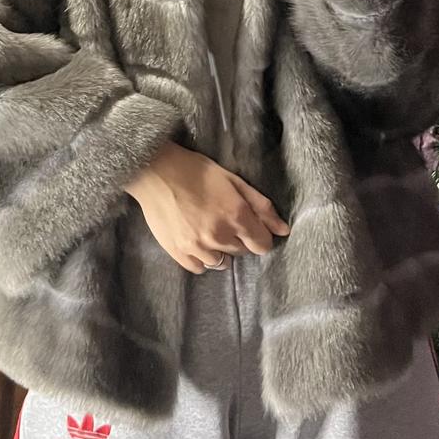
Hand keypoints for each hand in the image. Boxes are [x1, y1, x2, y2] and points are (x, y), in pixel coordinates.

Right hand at [125, 141, 289, 273]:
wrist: (155, 172)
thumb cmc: (196, 170)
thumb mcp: (233, 180)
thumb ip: (261, 206)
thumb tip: (283, 229)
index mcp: (236, 215)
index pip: (262, 245)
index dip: (260, 236)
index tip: (251, 227)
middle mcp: (219, 236)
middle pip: (242, 252)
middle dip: (239, 238)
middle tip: (224, 219)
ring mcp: (197, 247)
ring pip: (221, 262)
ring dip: (220, 249)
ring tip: (208, 228)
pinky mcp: (178, 252)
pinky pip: (199, 268)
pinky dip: (202, 258)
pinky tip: (196, 240)